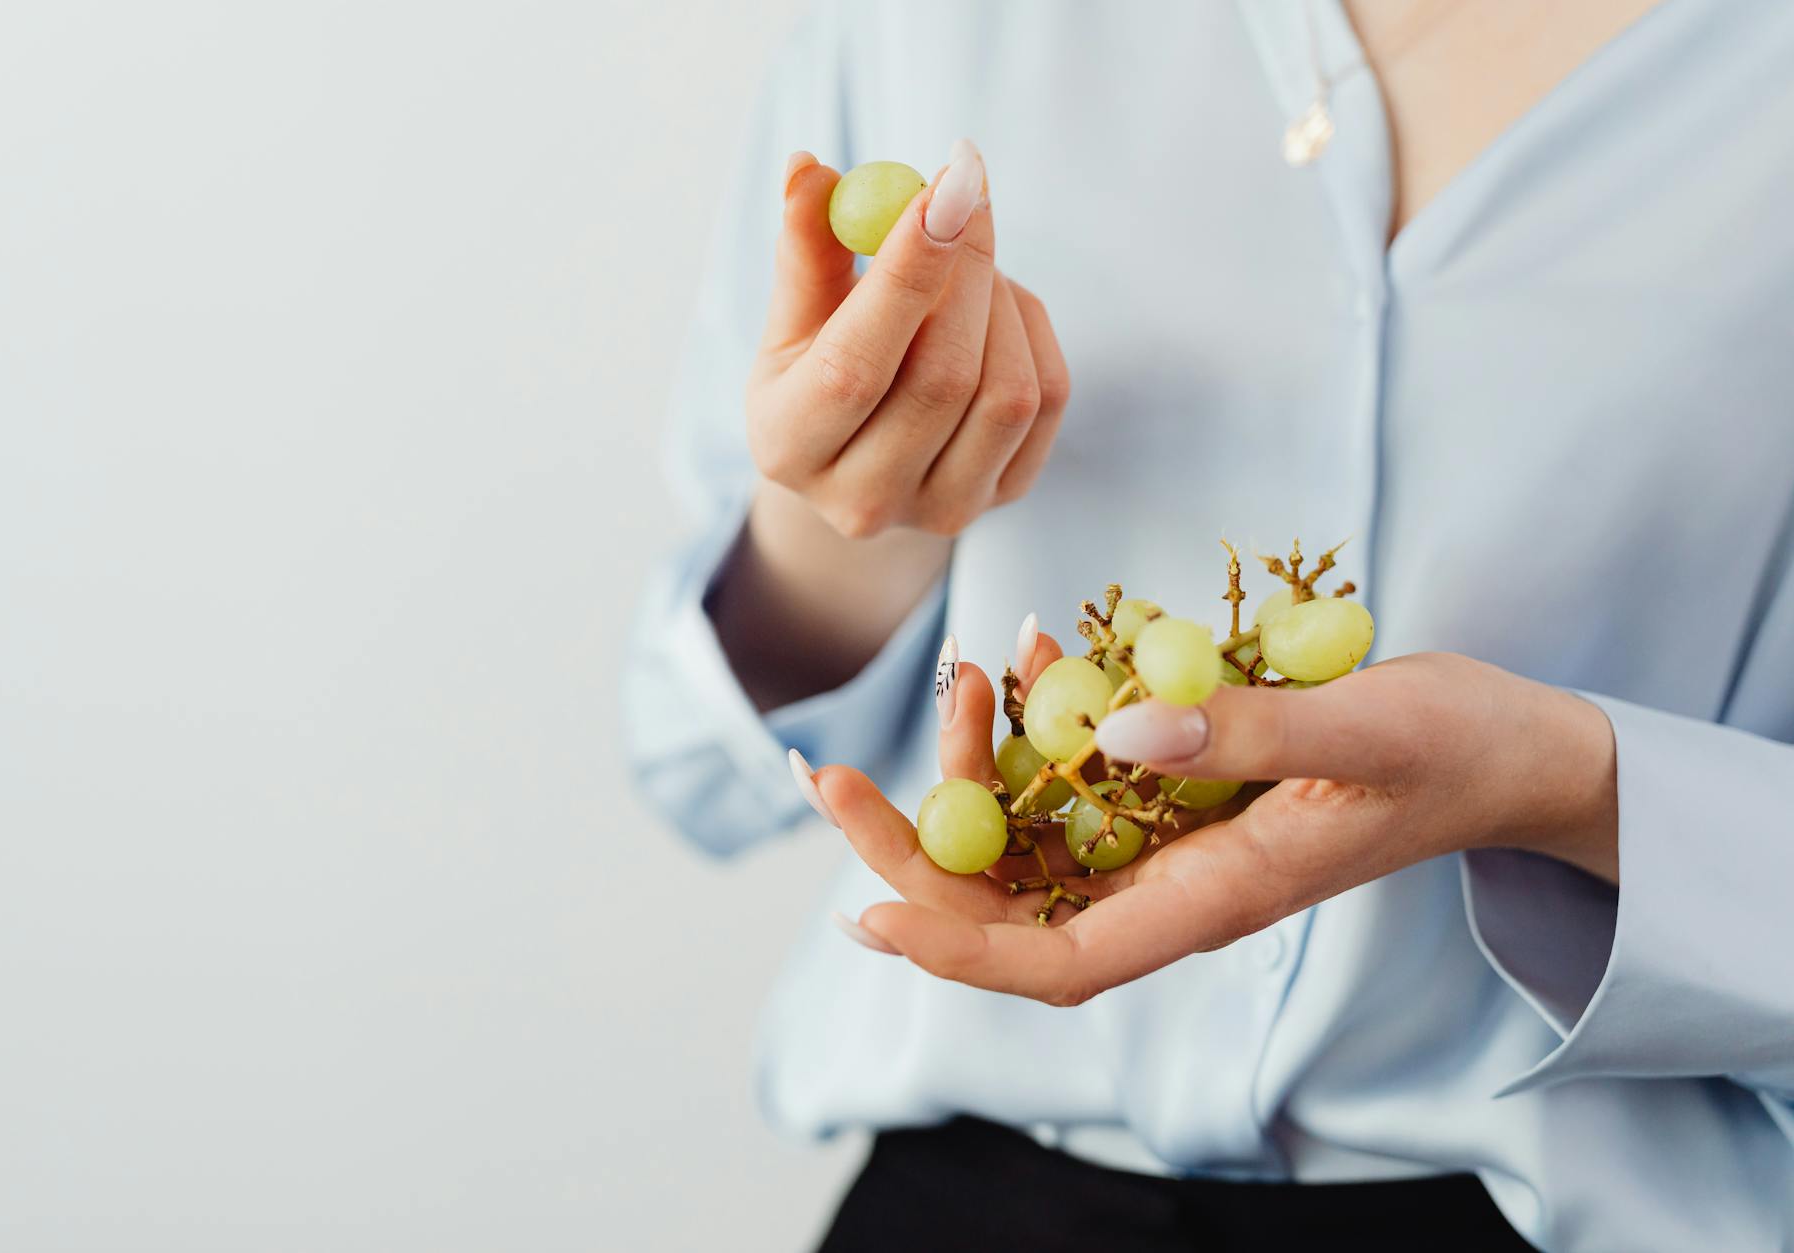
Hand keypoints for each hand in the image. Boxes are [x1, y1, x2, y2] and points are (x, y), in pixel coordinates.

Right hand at [746, 142, 1068, 539]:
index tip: (944, 185)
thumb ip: (805, 251)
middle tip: (965, 189)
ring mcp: (941, 509)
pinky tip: (994, 306)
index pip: (854, 366)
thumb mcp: (794, 319)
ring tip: (967, 262)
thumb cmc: (817, 371)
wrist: (858, 462)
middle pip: (943, 378)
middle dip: (966, 267)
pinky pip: (1046, 398)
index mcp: (789, 447)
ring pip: (1006, 389)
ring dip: (998, 298)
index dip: (905, 273)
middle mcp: (863, 498)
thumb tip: (807, 169)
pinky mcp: (1003, 495)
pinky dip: (1030, 329)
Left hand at [810, 649, 1617, 1006]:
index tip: (865, 912)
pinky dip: (1040, 724)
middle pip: (1010, 905)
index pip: (1058, 962)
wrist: (1508, 750)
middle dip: (913, 847)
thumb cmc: (1454, 748)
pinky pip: (1079, 777)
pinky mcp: (1178, 796)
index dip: (955, 951)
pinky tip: (1033, 658)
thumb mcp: (1367, 724)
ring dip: (973, 768)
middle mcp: (1174, 885)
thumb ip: (1246, 730)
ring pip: (1032, 837)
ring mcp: (1171, 843)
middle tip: (831, 774)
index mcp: (1214, 899)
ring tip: (966, 674)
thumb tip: (1111, 731)